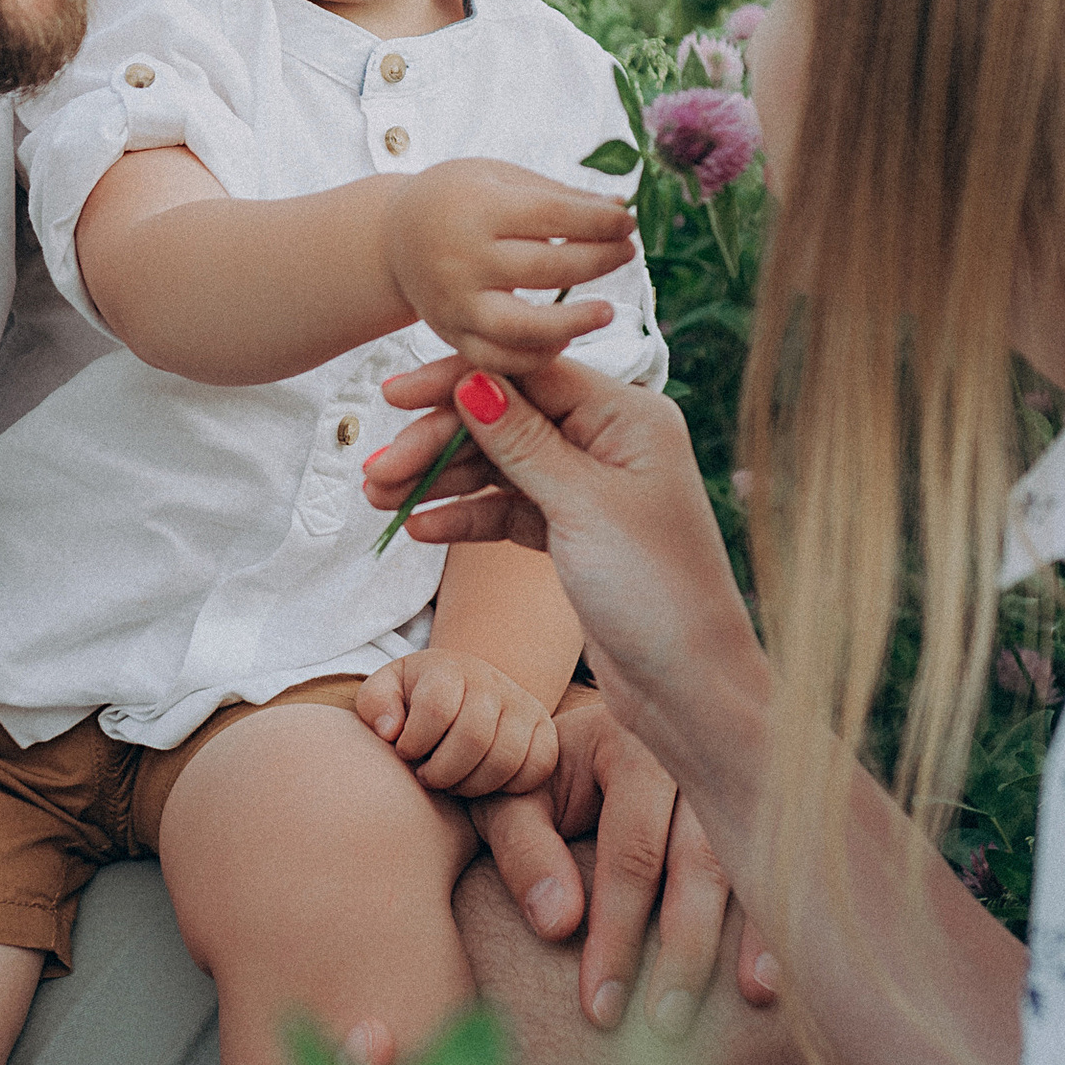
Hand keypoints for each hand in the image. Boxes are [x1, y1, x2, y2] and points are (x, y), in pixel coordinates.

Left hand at [353, 647, 561, 800]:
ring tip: (451, 783)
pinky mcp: (545, 732)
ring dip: (471, 785)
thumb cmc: (418, 698)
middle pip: (474, 737)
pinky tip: (481, 783)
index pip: (436, 708)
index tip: (405, 751)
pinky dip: (507, 788)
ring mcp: (524, 706)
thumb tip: (391, 730)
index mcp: (450, 668)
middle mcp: (493, 683)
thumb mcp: (387, 691)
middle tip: (427, 776)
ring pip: (505, 758)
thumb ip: (376, 704)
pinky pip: (536, 769)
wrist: (466, 691)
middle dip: (442, 771)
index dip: (414, 742)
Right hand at [365, 357, 767, 792]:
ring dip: (440, 481)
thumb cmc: (656, 592)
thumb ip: (522, 442)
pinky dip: (466, 516)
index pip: (528, 376)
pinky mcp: (575, 534)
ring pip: (501, 467)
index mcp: (629, 417)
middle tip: (377, 471)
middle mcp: (612, 443)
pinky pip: (509, 510)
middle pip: (507, 419)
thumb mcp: (581, 507)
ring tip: (380, 499)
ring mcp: (592, 489)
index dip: (456, 382)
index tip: (394, 396)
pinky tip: (421, 528)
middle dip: (437, 442)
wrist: (687, 687)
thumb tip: (472, 379)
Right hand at [381, 161, 637, 373]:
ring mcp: (454, 303)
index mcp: (476, 208)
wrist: (393, 237)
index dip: (600, 221)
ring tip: (607, 311)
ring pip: (522, 327)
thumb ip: (561, 197)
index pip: (554, 216)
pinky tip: (564, 338)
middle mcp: (461, 259)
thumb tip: (619, 209)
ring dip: (574, 323)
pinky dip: (535, 356)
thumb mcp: (502, 179)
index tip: (628, 221)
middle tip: (627, 253)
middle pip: (546, 268)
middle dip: (598, 261)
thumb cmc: (457, 198)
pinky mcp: (451, 336)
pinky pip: (498, 359)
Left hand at [474, 692, 776, 1034]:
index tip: (601, 1007)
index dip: (617, 932)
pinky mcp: (771, 803)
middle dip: (687, 946)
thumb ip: (524, 851)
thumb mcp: (514, 799)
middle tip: (666, 1023)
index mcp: (631, 743)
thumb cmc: (548, 776)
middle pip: (703, 856)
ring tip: (749, 999)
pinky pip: (790, 858)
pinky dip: (785, 914)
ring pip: (756, 856)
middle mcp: (698, 755)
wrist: (605, 722)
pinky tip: (785, 968)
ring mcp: (742, 775)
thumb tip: (559, 924)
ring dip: (754, 934)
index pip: (631, 850)